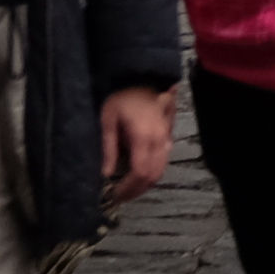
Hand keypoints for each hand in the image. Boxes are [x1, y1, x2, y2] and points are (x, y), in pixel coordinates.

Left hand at [98, 86, 174, 204]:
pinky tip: (137, 174)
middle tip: (119, 196)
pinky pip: (163, 161)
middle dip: (136, 190)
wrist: (144, 77)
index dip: (129, 188)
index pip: (140, 173)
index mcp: (143, 138)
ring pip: (160, 170)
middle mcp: (159, 141)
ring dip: (144, 183)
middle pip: (153, 176)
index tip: (114, 194)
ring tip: (127, 188)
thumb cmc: (122, 97)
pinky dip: (151, 173)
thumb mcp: (108, 120)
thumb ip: (108, 148)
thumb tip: (106, 174)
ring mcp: (167, 139)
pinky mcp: (168, 136)